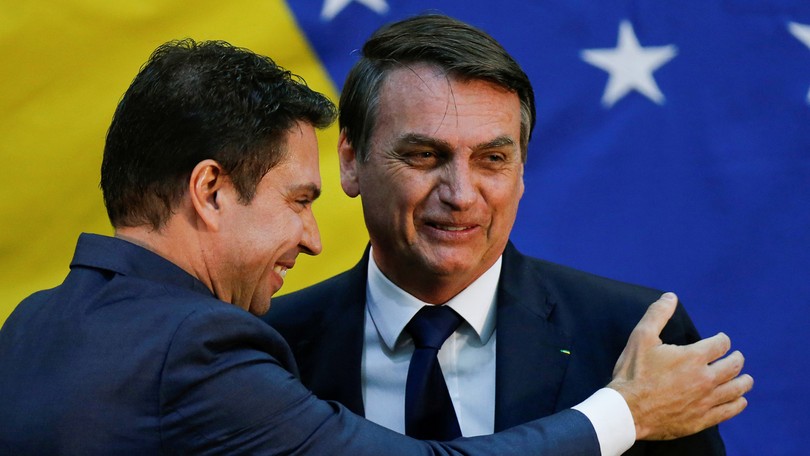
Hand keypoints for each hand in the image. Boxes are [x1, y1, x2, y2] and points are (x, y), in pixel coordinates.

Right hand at [607, 292, 752, 439]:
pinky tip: (740, 401)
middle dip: (737, 359)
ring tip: (746, 379)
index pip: (721, 344)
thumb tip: (670, 296)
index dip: (722, 339)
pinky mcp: (702, 419)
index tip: (721, 340)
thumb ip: (657, 315)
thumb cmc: (633, 373)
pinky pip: (729, 411)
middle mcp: (705, 378)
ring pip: (736, 389)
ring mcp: (706, 401)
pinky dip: (738, 404)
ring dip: (744, 381)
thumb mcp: (641, 338)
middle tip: (737, 357)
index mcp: (693, 357)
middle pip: (733, 366)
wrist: (627, 411)